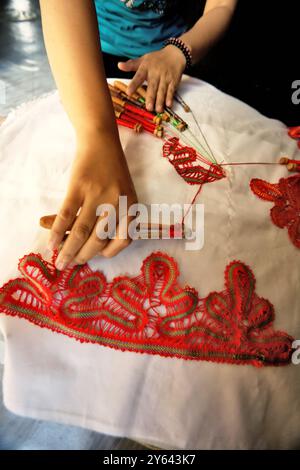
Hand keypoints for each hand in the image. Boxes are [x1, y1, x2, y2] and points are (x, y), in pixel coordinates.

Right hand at [47, 130, 136, 269]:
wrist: (101, 141)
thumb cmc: (112, 171)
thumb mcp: (122, 194)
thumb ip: (111, 217)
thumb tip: (89, 241)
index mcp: (132, 206)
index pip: (125, 239)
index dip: (110, 252)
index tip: (98, 257)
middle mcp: (117, 203)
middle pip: (100, 239)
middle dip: (84, 256)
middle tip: (72, 264)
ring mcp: (97, 195)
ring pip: (81, 231)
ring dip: (69, 250)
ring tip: (60, 261)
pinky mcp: (79, 187)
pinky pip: (66, 215)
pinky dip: (57, 231)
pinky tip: (51, 242)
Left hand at [118, 45, 185, 112]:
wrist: (175, 54)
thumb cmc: (156, 59)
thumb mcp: (143, 59)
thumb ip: (131, 65)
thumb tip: (119, 65)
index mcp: (146, 68)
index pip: (138, 77)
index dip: (134, 85)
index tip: (129, 93)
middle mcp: (155, 73)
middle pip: (152, 86)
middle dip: (151, 97)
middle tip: (148, 107)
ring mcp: (165, 77)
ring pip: (162, 90)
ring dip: (160, 101)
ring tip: (157, 110)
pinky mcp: (173, 81)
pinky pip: (171, 90)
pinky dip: (170, 97)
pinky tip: (168, 104)